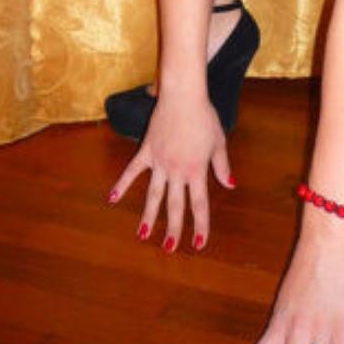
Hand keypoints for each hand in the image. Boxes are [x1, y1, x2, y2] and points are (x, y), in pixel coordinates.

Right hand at [106, 86, 234, 250]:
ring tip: (143, 236)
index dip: (200, 226)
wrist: (184, 95)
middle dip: (173, 229)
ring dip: (149, 217)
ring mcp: (160, 162)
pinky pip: (132, 171)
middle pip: (175, 206)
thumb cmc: (205, 116)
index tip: (198, 244)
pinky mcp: (147, 151)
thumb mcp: (219, 142)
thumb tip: (231, 185)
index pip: (199, 204)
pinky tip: (112, 199)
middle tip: (169, 249)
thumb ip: (223, 166)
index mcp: (197, 170)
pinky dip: (122, 184)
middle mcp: (177, 170)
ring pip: (153, 195)